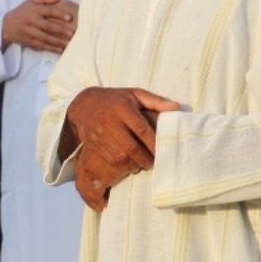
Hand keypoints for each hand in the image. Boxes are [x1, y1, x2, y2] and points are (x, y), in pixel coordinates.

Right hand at [2, 0, 78, 53]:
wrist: (6, 26)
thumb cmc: (23, 11)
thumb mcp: (31, 0)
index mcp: (34, 9)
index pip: (49, 11)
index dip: (59, 14)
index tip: (70, 17)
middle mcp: (32, 21)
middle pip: (48, 26)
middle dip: (61, 30)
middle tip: (72, 33)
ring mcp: (30, 33)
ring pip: (46, 38)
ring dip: (58, 41)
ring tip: (69, 43)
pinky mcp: (29, 42)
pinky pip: (42, 46)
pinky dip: (51, 48)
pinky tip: (60, 49)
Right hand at [65, 87, 181, 210]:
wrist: (84, 105)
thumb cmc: (116, 99)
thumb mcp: (134, 94)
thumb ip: (156, 101)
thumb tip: (176, 108)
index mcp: (122, 107)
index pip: (141, 129)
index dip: (153, 143)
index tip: (162, 150)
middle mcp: (110, 121)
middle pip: (130, 147)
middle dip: (144, 158)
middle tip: (153, 162)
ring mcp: (100, 134)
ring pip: (120, 156)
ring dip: (134, 164)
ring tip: (143, 164)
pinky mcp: (93, 144)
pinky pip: (110, 160)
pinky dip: (122, 166)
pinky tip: (130, 164)